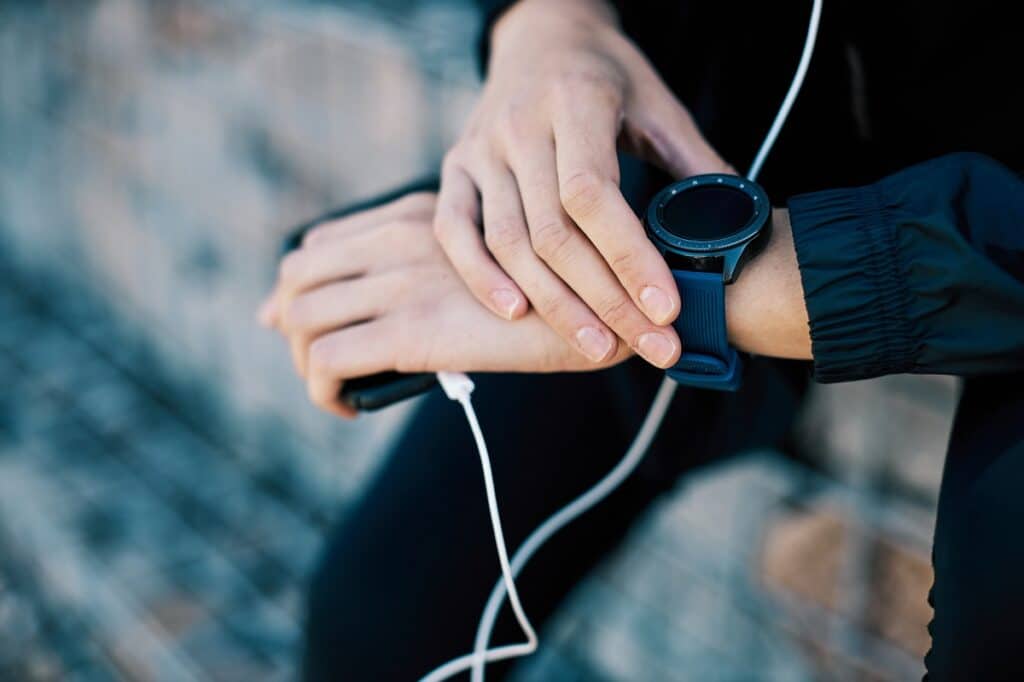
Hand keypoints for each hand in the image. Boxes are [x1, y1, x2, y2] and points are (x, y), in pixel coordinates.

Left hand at [258, 192, 632, 417]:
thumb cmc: (557, 295)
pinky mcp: (412, 330)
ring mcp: (402, 282)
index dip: (301, 288)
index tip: (305, 323)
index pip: (320, 244)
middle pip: (296, 276)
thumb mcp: (488, 263)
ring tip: (338, 387)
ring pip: (300, 316)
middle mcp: (399, 238)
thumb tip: (395, 305)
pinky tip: (349, 406)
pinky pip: (328, 360)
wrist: (608, 309)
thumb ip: (439, 270)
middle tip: (319, 359)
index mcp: (416, 215)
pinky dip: (324, 390)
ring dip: (304, 360)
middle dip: (290, 323)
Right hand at [434, 0, 731, 369]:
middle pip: (554, 233)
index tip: (665, 307)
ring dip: (555, 304)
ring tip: (599, 346)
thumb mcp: (658, 103)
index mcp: (574, 101)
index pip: (593, 194)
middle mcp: (518, 127)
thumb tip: (736, 225)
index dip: (628, 257)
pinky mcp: (456, 168)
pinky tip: (516, 313)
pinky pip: (454, 230)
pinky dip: (479, 276)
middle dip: (606, 300)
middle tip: (651, 347)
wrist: (541, 35)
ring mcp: (479, 149)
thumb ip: (694, 163)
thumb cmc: (605, 73)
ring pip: (508, 242)